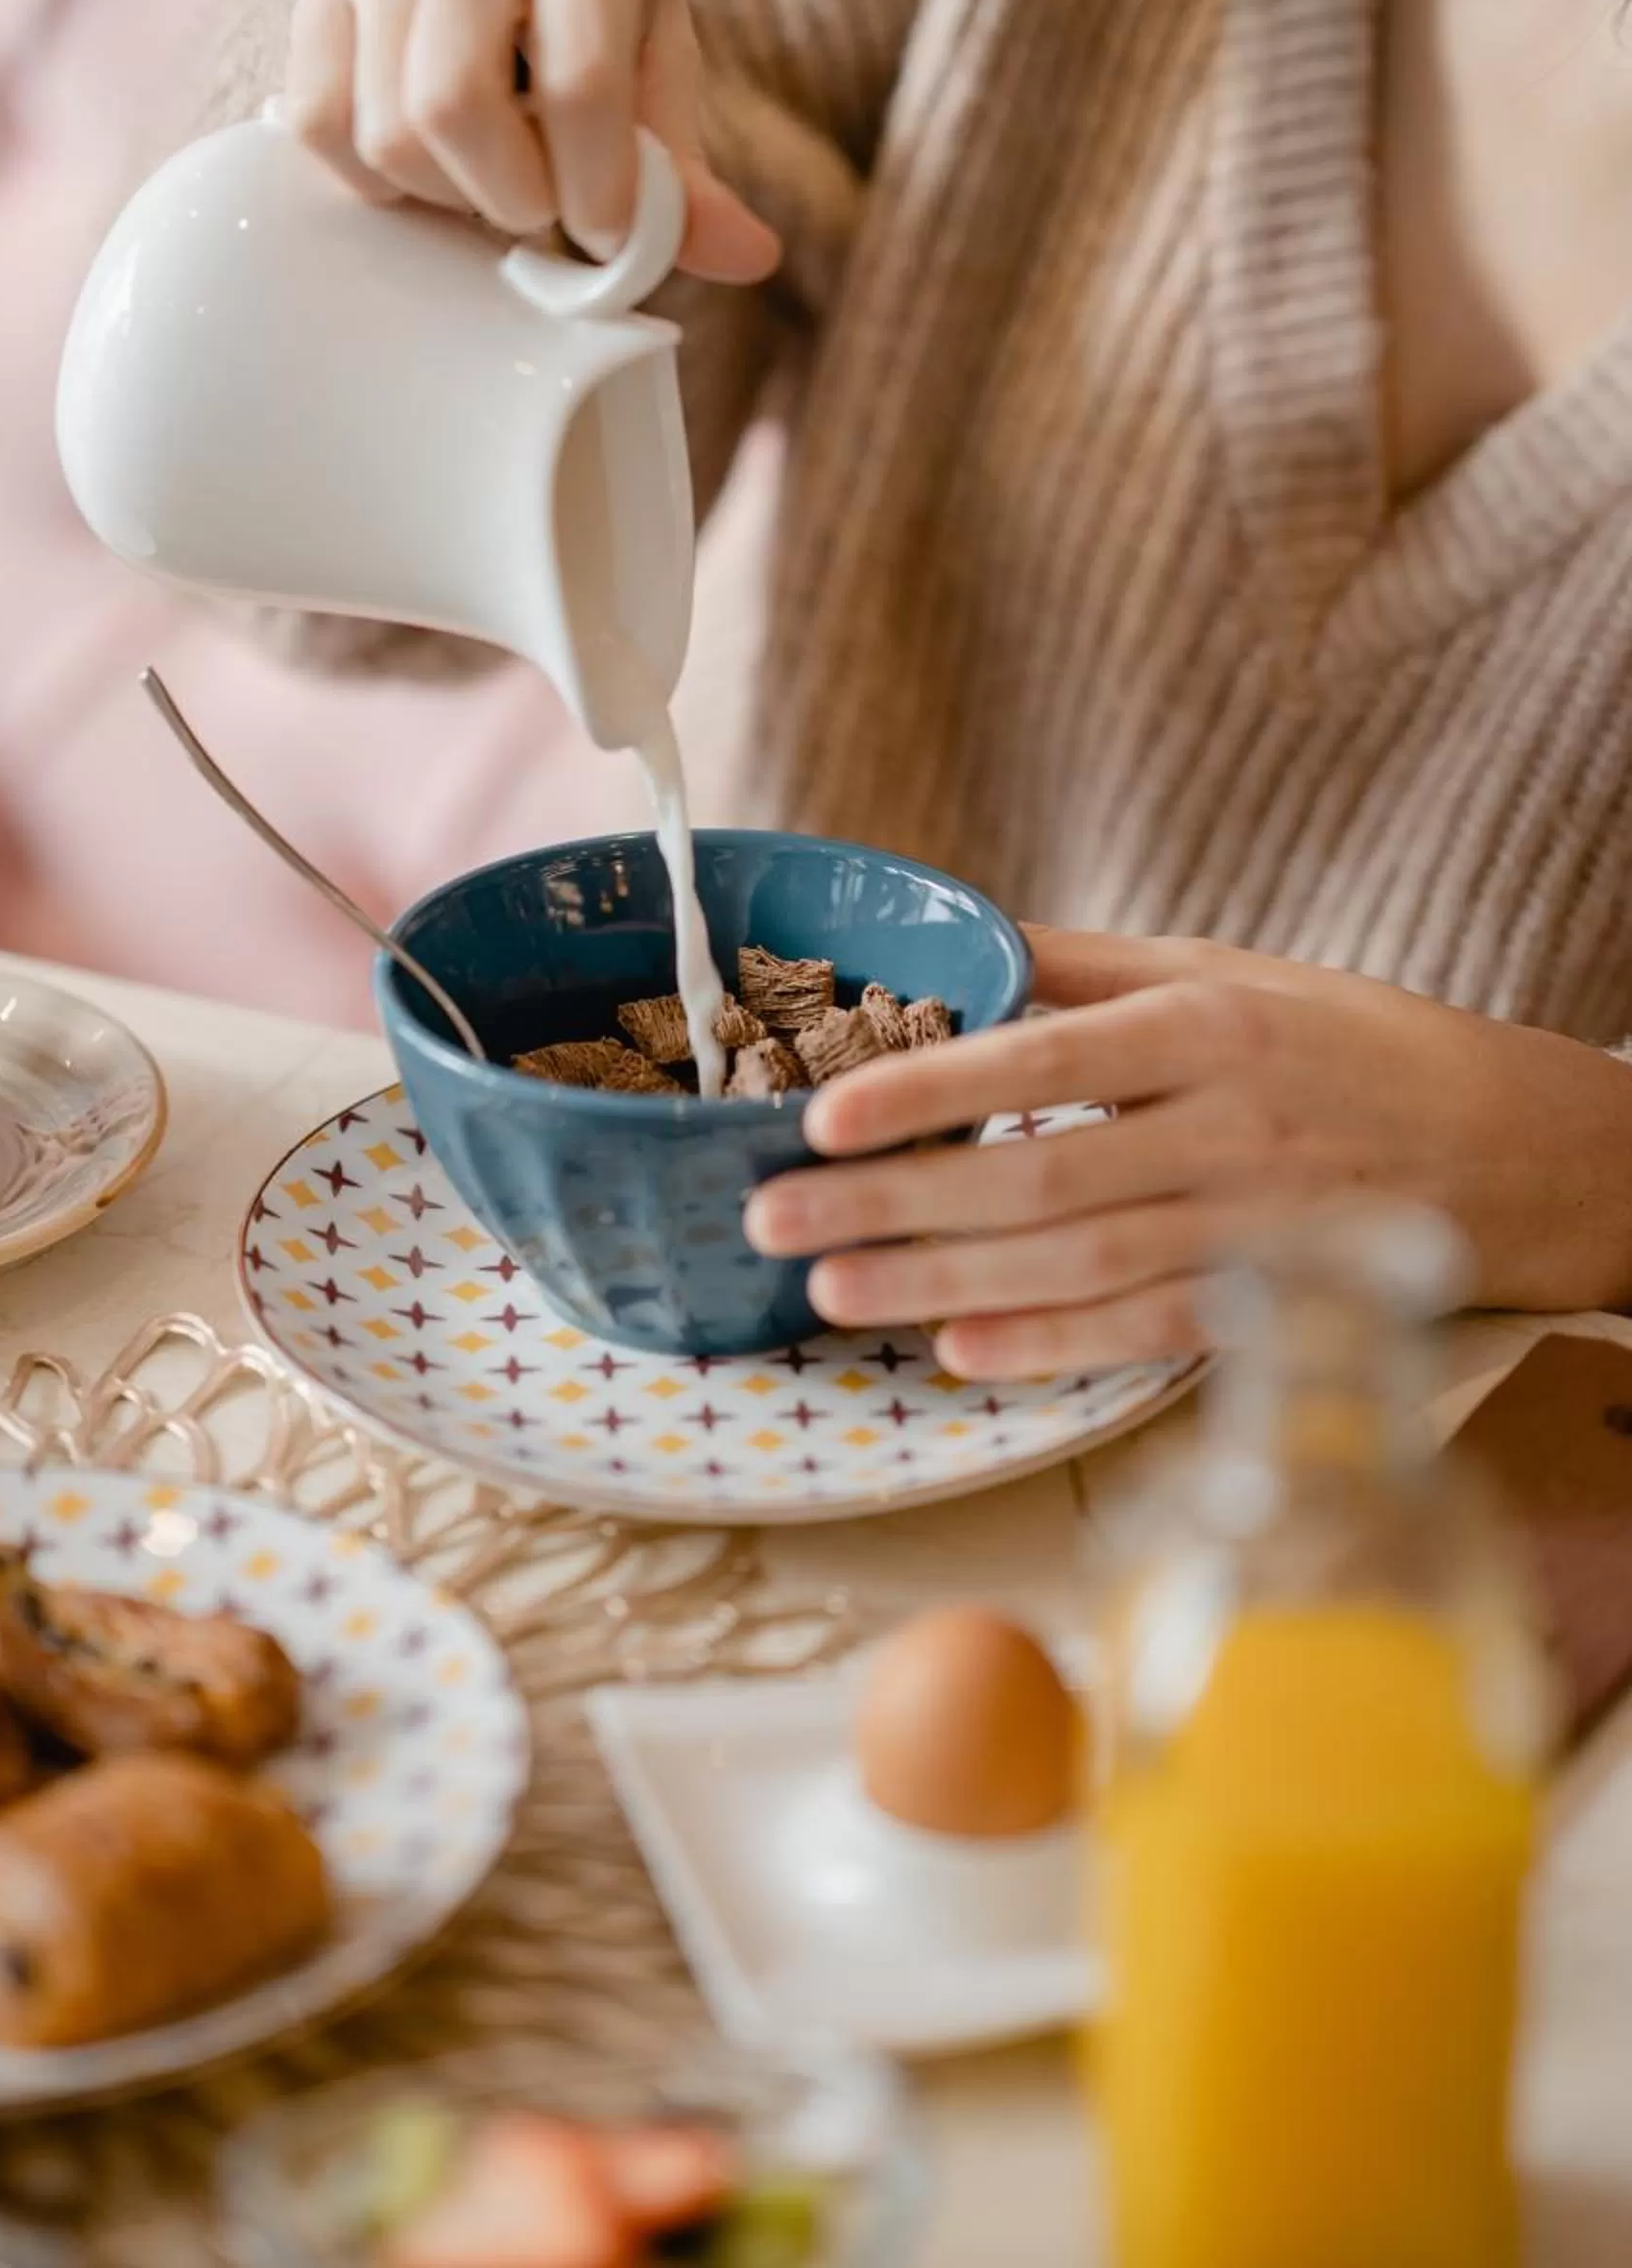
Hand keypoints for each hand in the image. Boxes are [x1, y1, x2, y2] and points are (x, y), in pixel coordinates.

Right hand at [286, 0, 779, 280]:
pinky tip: (427, 163)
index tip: (606, 232)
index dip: (598, 188)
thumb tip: (748, 261)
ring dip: (445, 195)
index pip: (582, 83)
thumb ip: (687, 157)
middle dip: (509, 197)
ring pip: (387, 129)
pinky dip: (376, 180)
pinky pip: (321, 125)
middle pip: (458, 108)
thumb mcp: (654, 36)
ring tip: (491, 178)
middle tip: (542, 205)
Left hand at [743, 929, 1631, 1379]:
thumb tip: (959, 945)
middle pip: (1034, 1174)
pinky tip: (957, 1349)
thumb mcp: (1229, 973)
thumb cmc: (1352, 1046)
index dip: (925, 1090)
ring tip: (830, 1292)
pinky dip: (1050, 1347)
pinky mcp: (1275, 1305)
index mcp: (1205, 1027)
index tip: (819, 1115)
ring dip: (940, 1281)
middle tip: (775, 1221)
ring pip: (1074, 1264)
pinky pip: (1145, 1334)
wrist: (1521, 1148)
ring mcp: (1254, 1228)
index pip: (1040, 1056)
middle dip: (891, 1202)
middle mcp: (1226, 1127)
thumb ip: (1088, 969)